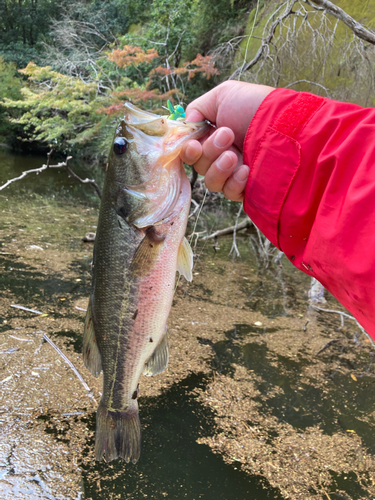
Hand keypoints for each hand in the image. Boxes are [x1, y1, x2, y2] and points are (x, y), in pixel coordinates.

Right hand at [181, 81, 273, 200]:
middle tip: (227, 136)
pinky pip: (229, 193)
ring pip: (211, 182)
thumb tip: (186, 125)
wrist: (285, 126)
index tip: (193, 145)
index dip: (188, 150)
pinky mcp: (247, 189)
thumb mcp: (223, 95)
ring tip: (234, 155)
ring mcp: (235, 173)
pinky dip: (234, 182)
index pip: (191, 150)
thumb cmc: (256, 107)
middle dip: (209, 151)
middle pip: (199, 165)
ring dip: (218, 167)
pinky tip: (247, 170)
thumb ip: (197, 109)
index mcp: (215, 135)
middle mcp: (223, 154)